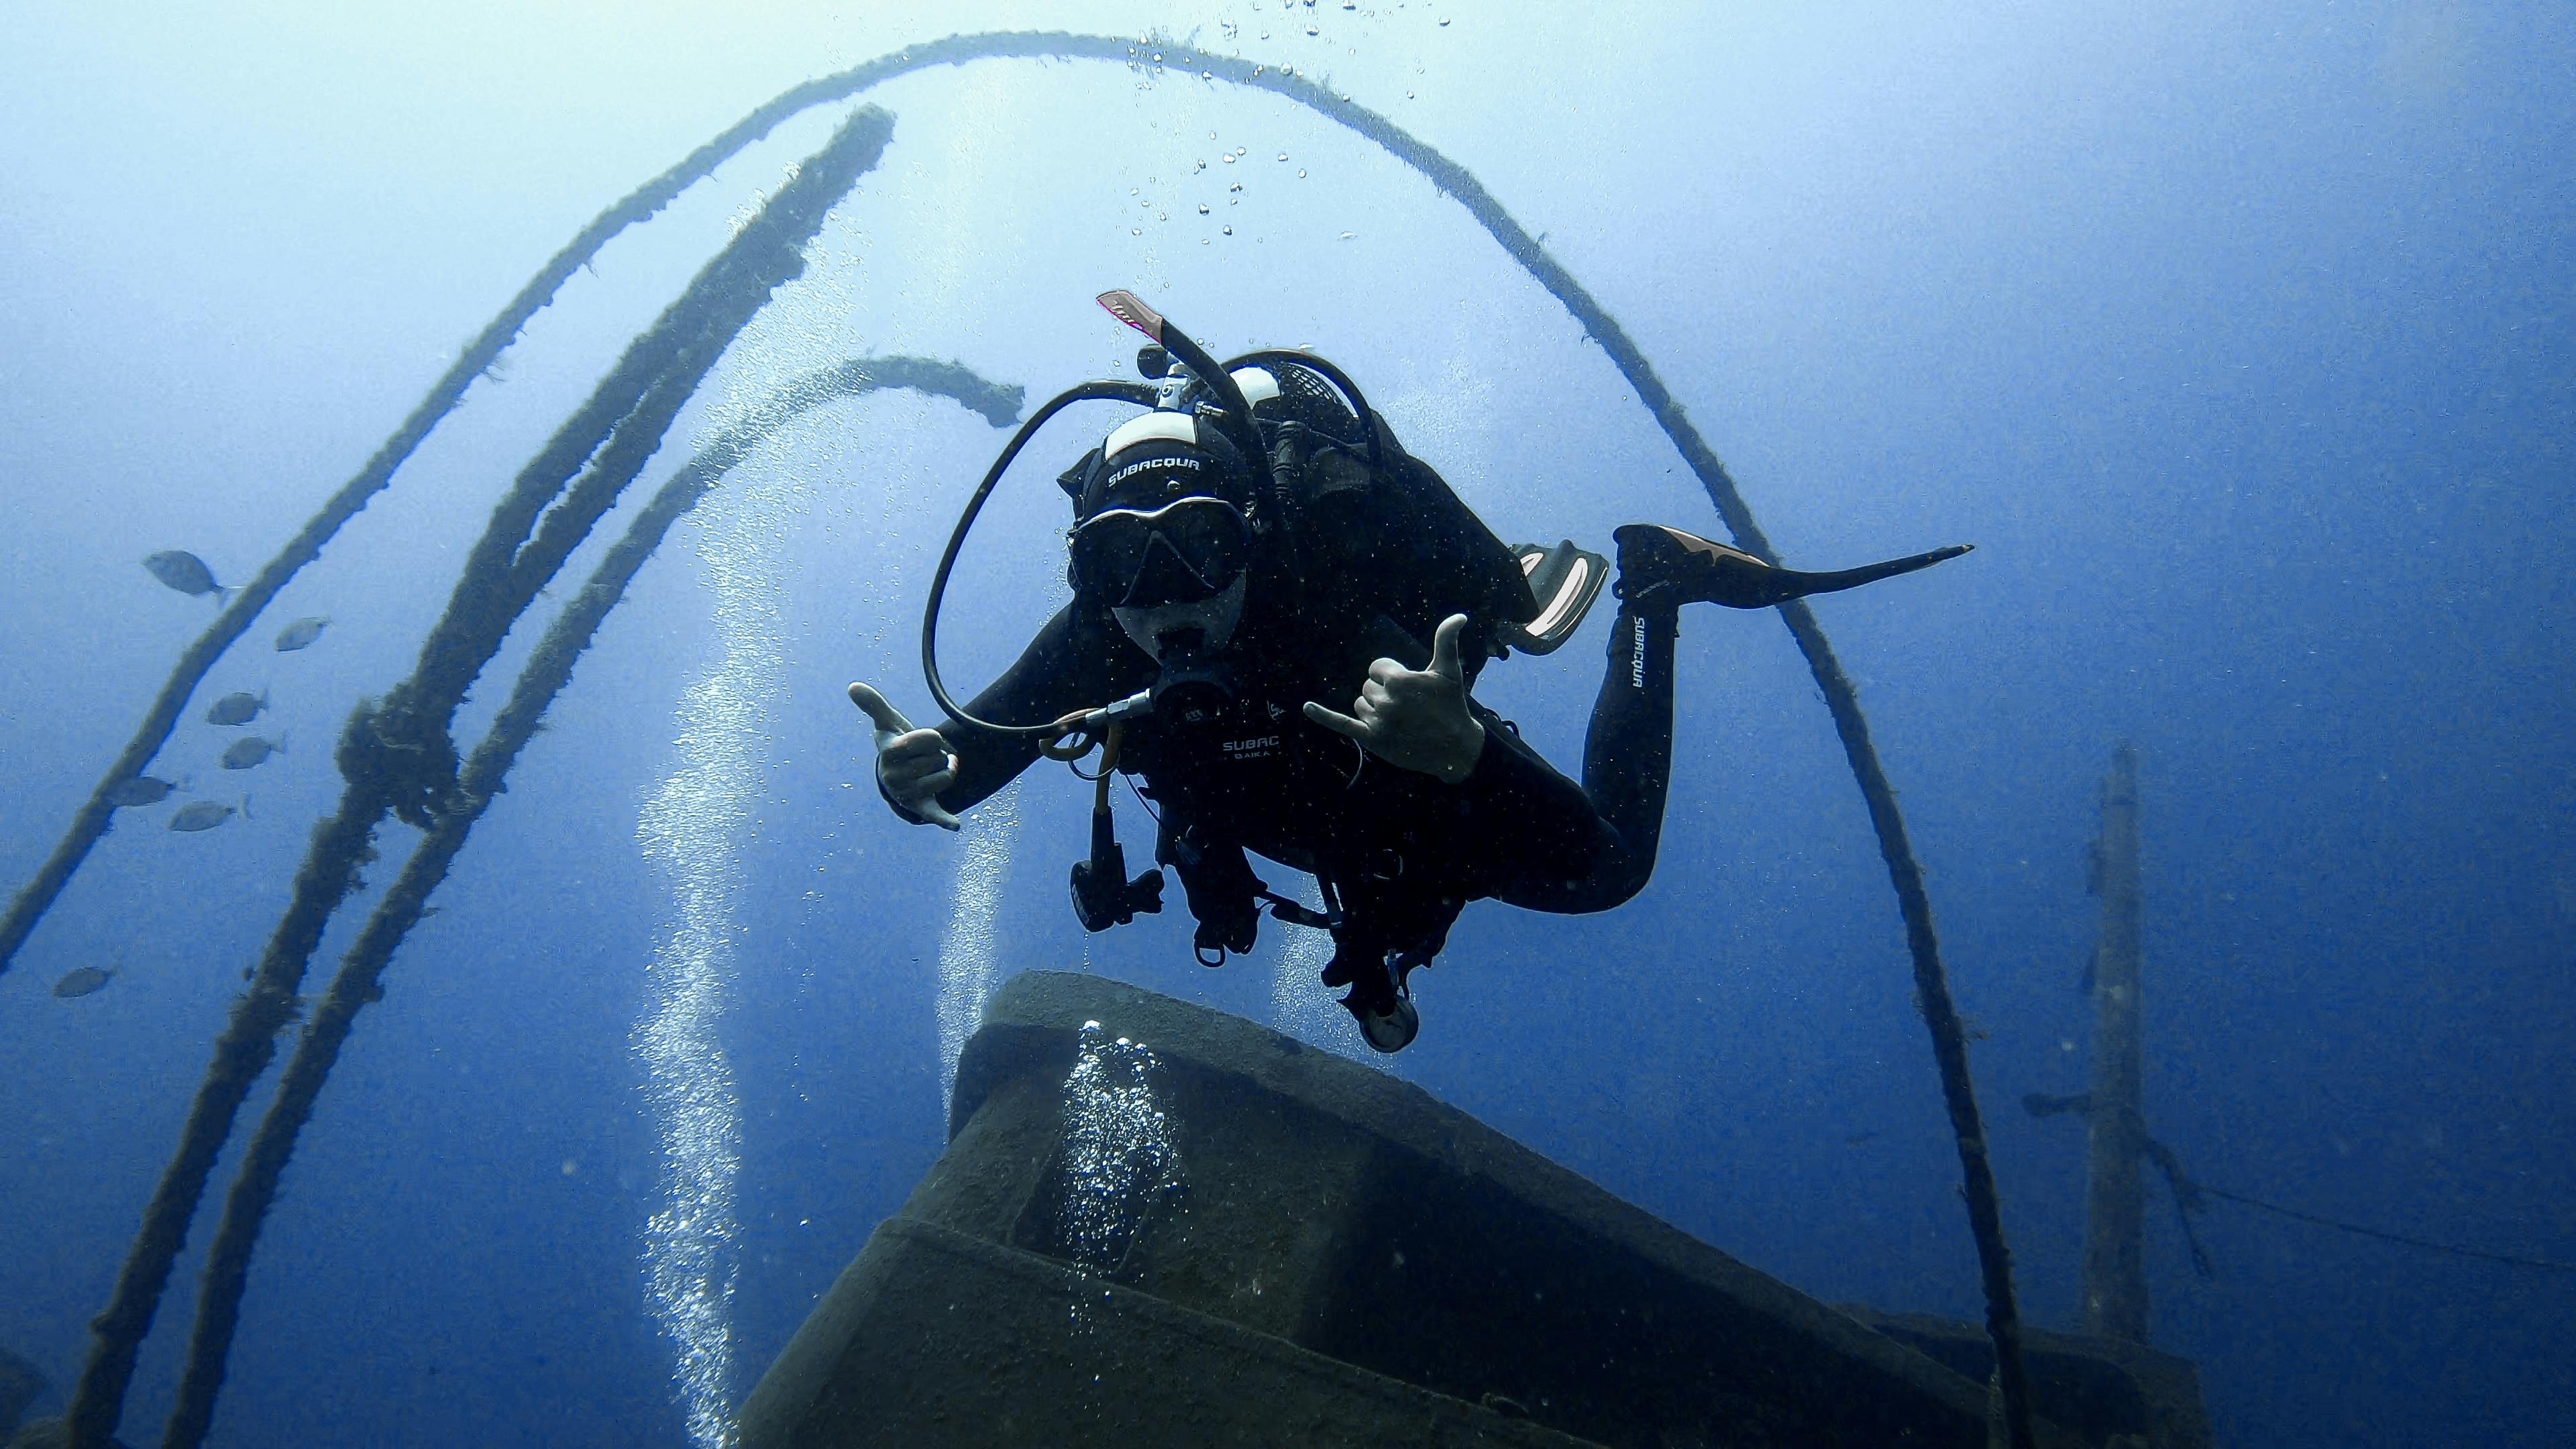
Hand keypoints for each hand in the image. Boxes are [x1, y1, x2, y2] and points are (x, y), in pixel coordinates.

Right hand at [848, 682, 961, 829]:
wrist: (899, 774)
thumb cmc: (897, 743)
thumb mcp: (887, 723)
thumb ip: (874, 704)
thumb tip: (852, 686)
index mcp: (889, 752)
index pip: (931, 738)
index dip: (932, 737)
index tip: (921, 741)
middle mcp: (894, 775)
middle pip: (940, 757)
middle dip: (936, 754)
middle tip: (921, 758)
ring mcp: (906, 793)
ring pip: (946, 776)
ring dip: (944, 771)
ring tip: (928, 771)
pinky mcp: (920, 808)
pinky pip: (934, 814)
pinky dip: (944, 819)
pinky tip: (955, 825)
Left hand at [1302, 614, 1486, 784]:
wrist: (1454, 748)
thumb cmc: (1451, 706)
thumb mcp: (1449, 672)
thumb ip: (1447, 640)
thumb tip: (1460, 615)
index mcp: (1399, 680)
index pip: (1376, 668)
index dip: (1391, 676)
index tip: (1409, 688)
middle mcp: (1385, 700)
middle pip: (1368, 687)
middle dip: (1384, 693)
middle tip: (1408, 708)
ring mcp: (1377, 721)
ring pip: (1361, 704)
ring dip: (1374, 709)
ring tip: (1400, 720)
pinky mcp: (1371, 740)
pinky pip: (1341, 724)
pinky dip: (1322, 715)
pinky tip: (1307, 707)